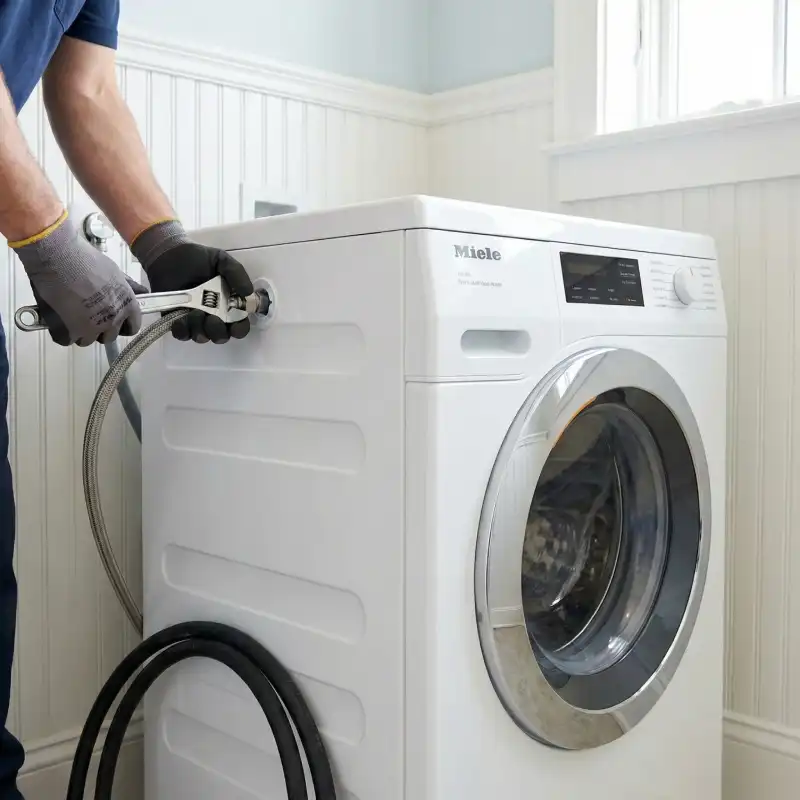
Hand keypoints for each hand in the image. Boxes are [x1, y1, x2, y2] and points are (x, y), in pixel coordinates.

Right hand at [10, 212, 142, 345]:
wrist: (59, 257)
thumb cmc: (86, 260)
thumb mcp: (115, 272)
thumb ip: (128, 287)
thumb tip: (143, 293)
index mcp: (128, 305)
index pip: (132, 327)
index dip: (121, 325)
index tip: (112, 321)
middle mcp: (114, 319)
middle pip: (109, 336)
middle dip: (99, 328)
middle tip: (86, 313)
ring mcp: (92, 328)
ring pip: (87, 340)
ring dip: (79, 331)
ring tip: (69, 313)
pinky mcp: (71, 331)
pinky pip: (66, 340)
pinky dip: (61, 332)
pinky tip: (58, 318)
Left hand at [131, 220, 252, 343]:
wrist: (168, 255)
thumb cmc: (197, 258)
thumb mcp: (221, 260)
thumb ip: (237, 273)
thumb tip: (248, 292)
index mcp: (228, 305)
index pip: (239, 326)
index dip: (239, 329)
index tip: (235, 324)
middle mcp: (214, 316)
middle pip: (221, 336)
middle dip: (218, 331)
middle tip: (211, 317)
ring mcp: (195, 321)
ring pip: (202, 337)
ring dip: (200, 328)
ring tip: (194, 312)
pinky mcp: (176, 321)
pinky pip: (182, 335)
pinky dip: (182, 330)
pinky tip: (181, 319)